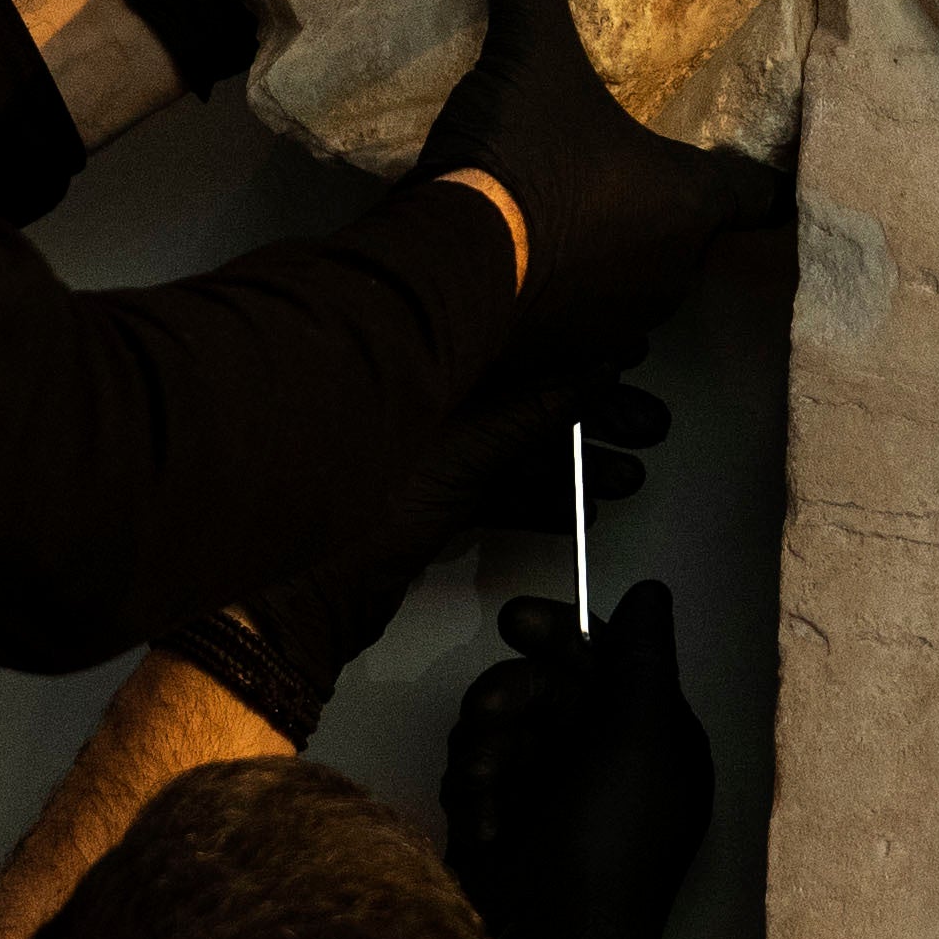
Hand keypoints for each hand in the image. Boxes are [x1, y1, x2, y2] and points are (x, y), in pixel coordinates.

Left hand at [155, 376, 659, 740]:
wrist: (292, 596)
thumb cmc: (350, 507)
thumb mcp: (460, 454)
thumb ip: (527, 414)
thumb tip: (591, 373)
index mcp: (417, 360)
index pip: (515, 342)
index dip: (576, 351)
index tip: (632, 358)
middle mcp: (416, 395)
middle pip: (520, 393)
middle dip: (587, 415)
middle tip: (647, 428)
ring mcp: (416, 451)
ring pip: (511, 445)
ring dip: (570, 461)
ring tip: (626, 477)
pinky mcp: (417, 502)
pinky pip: (491, 487)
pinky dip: (534, 496)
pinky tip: (577, 509)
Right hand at [423, 0, 787, 385]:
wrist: (442, 279)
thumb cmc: (519, 163)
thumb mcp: (529, 54)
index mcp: (690, 206)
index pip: (761, 195)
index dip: (760, 174)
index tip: (753, 159)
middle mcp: (671, 276)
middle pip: (693, 240)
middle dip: (668, 211)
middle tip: (632, 171)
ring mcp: (617, 328)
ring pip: (639, 287)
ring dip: (617, 258)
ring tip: (575, 216)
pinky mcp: (559, 363)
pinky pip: (585, 330)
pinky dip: (569, 301)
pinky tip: (531, 270)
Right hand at [441, 577, 717, 938]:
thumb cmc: (609, 847)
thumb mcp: (643, 736)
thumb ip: (641, 656)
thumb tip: (651, 593)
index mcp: (651, 741)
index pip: (605, 661)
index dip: (561, 637)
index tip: (516, 622)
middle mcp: (603, 764)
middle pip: (541, 687)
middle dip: (513, 704)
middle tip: (495, 724)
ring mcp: (548, 796)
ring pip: (495, 727)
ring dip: (488, 756)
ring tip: (494, 797)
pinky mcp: (500, 823)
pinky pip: (471, 775)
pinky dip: (474, 797)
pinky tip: (484, 830)